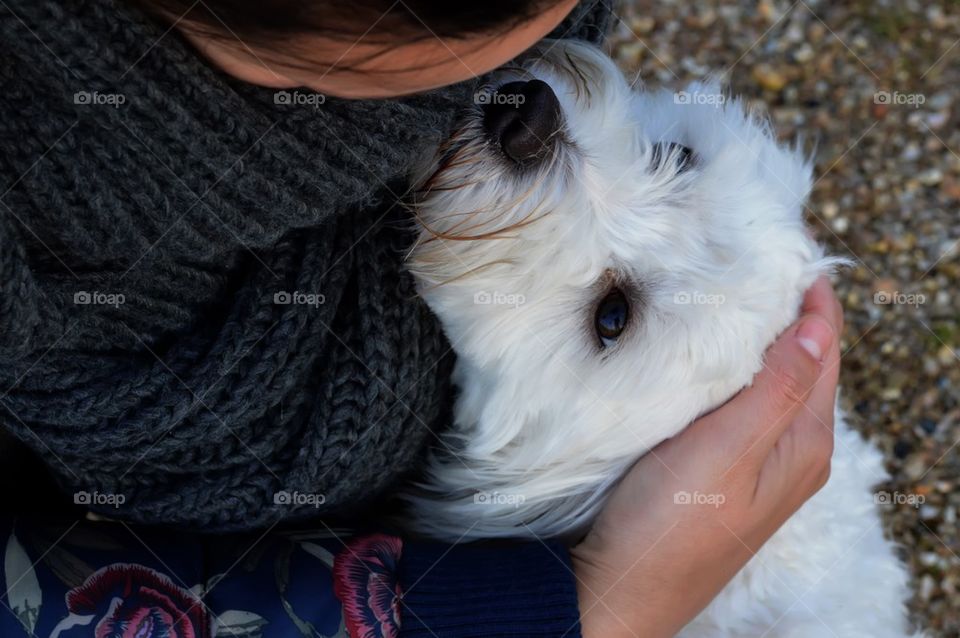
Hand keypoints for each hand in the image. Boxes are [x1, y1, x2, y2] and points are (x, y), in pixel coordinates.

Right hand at [573, 276, 842, 637]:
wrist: (619, 590)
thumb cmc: (668, 526)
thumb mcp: (726, 451)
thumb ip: (776, 390)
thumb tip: (818, 326)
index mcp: (804, 443)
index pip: (825, 348)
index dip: (813, 296)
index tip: (782, 246)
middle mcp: (790, 452)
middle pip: (803, 362)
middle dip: (787, 310)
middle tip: (749, 258)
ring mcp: (756, 462)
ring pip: (771, 380)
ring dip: (758, 337)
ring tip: (727, 291)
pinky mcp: (722, 468)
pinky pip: (742, 403)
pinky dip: (733, 367)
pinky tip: (704, 353)